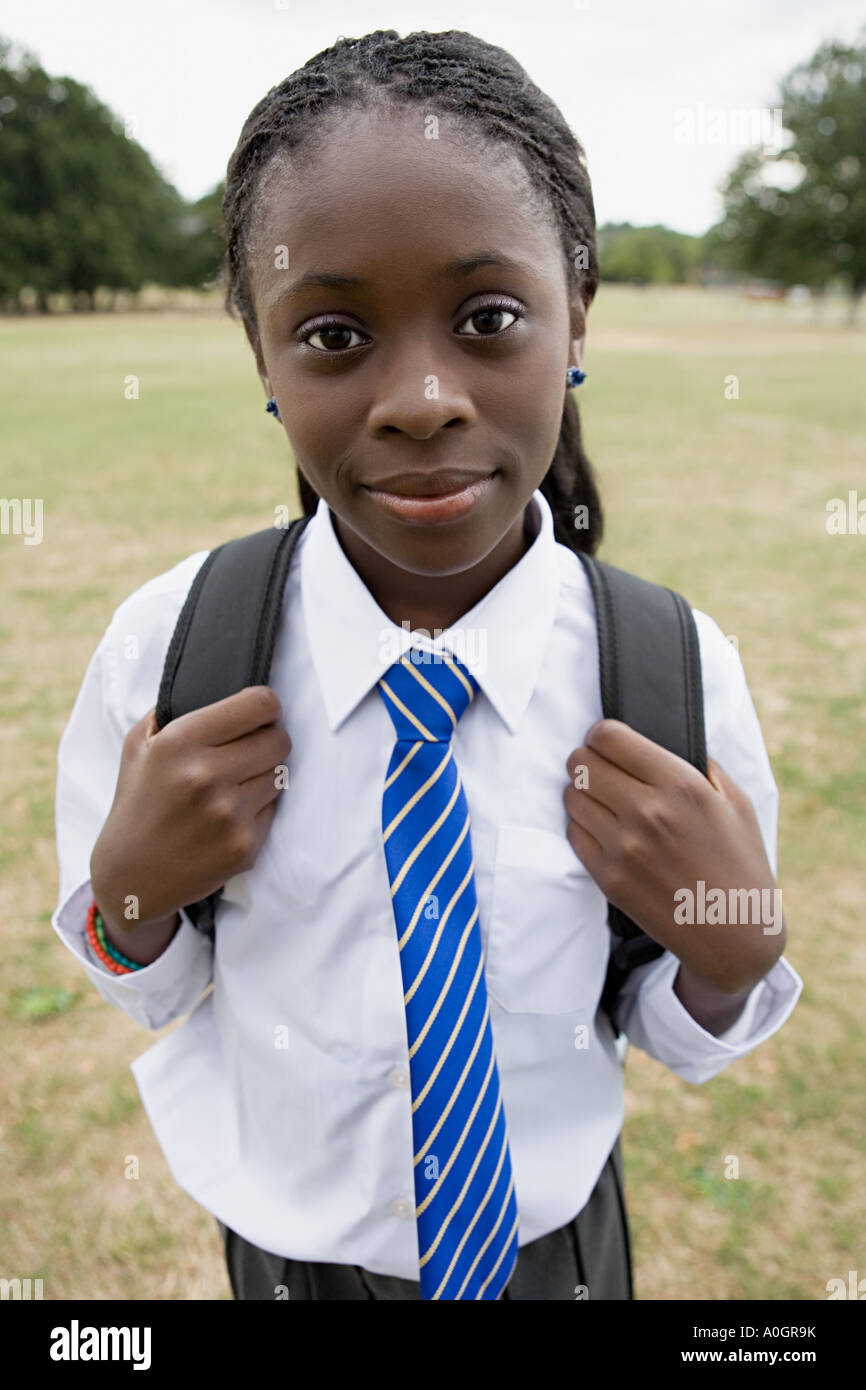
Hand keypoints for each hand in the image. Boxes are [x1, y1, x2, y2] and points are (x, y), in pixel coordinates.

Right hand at [91, 686, 291, 932]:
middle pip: (280, 739)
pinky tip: (227, 818)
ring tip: (232, 787)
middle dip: (269, 741)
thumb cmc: (137, 802)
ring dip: (264, 776)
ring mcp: (229, 814)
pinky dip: (258, 810)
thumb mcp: (139, 745)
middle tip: (248, 751)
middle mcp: (206, 776)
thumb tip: (218, 680)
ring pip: (281, 774)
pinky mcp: (245, 846)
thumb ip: (174, 708)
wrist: (131, 877)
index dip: (266, 707)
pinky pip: (274, 810)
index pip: (259, 704)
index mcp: (180, 742)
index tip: (259, 715)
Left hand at [563, 719, 785, 993]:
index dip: (602, 733)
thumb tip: (665, 741)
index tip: (607, 741)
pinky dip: (584, 826)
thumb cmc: (741, 864)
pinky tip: (606, 831)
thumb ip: (701, 765)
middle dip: (587, 760)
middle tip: (601, 769)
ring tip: (605, 802)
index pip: (609, 736)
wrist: (735, 936)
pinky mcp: (608, 877)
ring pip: (571, 796)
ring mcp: (623, 847)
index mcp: (680, 785)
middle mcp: (646, 812)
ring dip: (583, 793)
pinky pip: (574, 833)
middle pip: (580, 762)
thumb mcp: (736, 802)